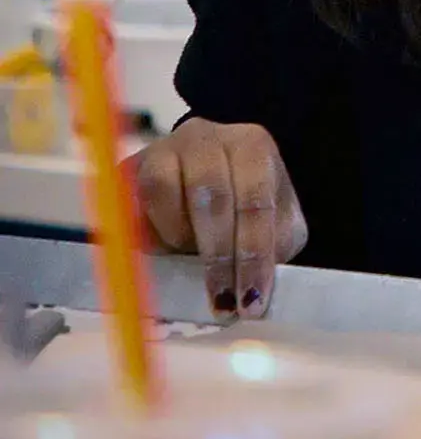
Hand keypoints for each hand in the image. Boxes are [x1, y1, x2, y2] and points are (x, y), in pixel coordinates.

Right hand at [130, 119, 306, 318]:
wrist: (208, 184)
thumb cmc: (246, 210)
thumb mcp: (275, 227)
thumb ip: (273, 249)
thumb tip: (255, 293)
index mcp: (252, 146)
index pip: (255, 200)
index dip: (253, 254)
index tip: (252, 299)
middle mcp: (207, 138)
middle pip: (210, 195)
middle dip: (217, 257)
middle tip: (222, 301)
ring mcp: (163, 148)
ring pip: (161, 190)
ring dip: (177, 237)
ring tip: (189, 259)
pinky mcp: (128, 167)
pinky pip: (128, 202)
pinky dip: (146, 232)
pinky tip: (163, 249)